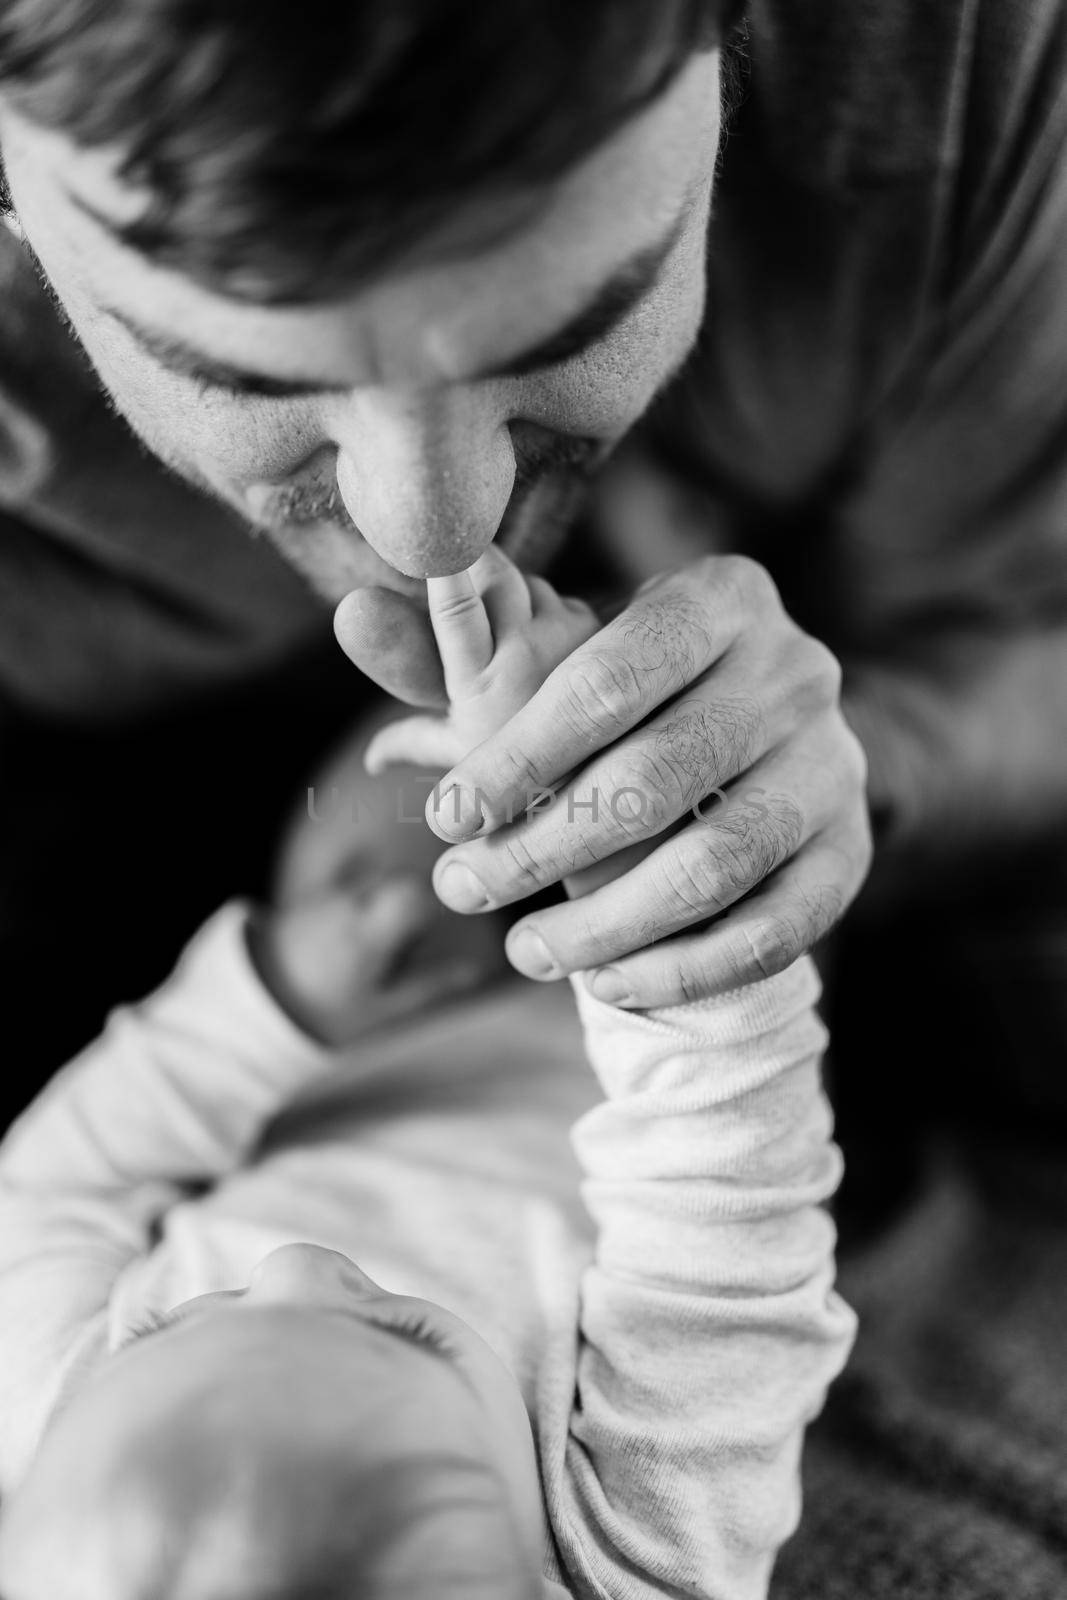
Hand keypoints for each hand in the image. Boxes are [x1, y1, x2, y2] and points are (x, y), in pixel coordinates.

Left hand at [249, 869, 487, 1048]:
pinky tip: (352, 934)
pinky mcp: (316, 890)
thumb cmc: (325, 1010)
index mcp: (369, 931)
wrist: (255, 1003)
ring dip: (388, 904)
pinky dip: (366, 899)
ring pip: (380, 879)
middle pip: (402, 880)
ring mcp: (331, 891)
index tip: (430, 936)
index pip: (415, 892)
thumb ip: (430, 985)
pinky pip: (356, 879)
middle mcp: (350, 901)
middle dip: (414, 907)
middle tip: (401, 948)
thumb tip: (477, 971)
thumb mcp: (382, 1008)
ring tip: (372, 947)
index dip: (434, 906)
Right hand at [362, 545, 599, 774]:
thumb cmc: (515, 764)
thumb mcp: (458, 753)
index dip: (442, 569)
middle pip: (496, 575)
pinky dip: (544, 608)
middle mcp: (525, 657)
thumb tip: (370, 760)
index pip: (455, 611)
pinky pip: (558, 598)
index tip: (426, 537)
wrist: (594, 766)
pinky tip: (544, 644)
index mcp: (479, 684)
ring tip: (504, 630)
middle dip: (474, 555)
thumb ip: (409, 742)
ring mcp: (565, 639)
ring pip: (528, 582)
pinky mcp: (593, 629)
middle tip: (459, 549)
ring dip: (511, 590)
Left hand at [419, 555, 871, 1007]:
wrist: (753, 749)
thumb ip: (452, 654)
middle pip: (658, 777)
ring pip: (716, 863)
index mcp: (723, 596)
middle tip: (461, 888)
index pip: (610, 678)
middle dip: (542, 848)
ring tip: (523, 951)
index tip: (443, 820)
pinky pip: (774, 930)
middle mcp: (798, 669)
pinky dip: (683, 969)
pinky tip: (607, 984)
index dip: (516, 757)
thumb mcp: (550, 666)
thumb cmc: (623, 704)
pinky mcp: (851, 851)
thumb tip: (347, 620)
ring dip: (606, 925)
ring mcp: (835, 764)